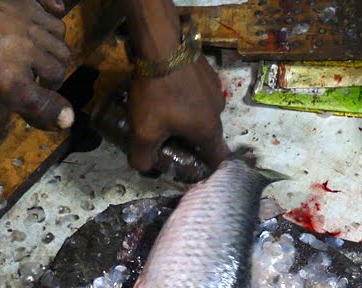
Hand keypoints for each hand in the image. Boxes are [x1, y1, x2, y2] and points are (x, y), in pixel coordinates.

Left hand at [126, 57, 227, 172]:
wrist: (162, 44)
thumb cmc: (157, 92)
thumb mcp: (144, 130)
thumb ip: (143, 157)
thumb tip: (145, 167)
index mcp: (208, 130)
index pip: (217, 159)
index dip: (207, 169)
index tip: (194, 170)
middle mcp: (218, 111)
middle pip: (207, 136)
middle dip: (191, 143)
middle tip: (169, 141)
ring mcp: (215, 89)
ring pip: (203, 114)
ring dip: (189, 119)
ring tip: (166, 115)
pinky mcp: (208, 73)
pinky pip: (200, 95)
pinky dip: (188, 100)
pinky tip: (170, 93)